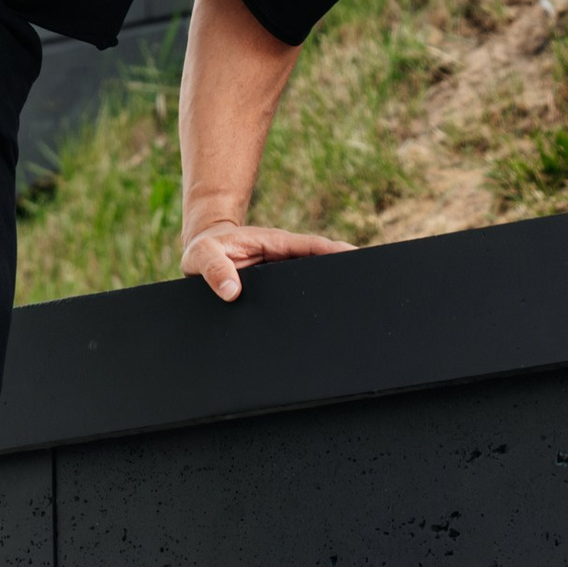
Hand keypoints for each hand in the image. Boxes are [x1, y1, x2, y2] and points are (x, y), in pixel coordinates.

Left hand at [180, 218, 353, 304]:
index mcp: (274, 243)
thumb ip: (214, 270)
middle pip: (320, 264)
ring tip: (352, 310)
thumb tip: (233, 291)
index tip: (355, 257)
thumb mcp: (202, 256)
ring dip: (329, 290)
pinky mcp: (278, 289)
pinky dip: (311, 303)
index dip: (333, 251)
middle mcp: (284, 258)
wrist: (202, 255)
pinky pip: (298, 294)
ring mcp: (283, 273)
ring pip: (311, 281)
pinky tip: (321, 322)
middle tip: (365, 287)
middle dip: (343, 272)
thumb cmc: (204, 250)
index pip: (311, 246)